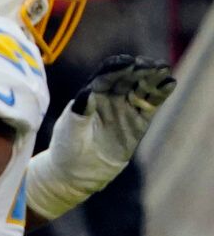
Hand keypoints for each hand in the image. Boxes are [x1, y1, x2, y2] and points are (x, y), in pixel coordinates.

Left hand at [26, 54, 175, 218]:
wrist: (77, 172)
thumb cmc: (67, 148)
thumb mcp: (70, 131)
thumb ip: (79, 113)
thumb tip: (86, 94)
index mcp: (91, 94)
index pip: (105, 75)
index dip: (116, 67)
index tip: (127, 63)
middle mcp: (110, 98)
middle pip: (127, 77)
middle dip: (139, 68)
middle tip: (150, 64)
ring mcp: (126, 108)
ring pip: (142, 87)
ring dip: (153, 77)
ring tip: (163, 69)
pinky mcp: (139, 121)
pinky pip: (151, 104)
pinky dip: (160, 93)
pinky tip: (169, 83)